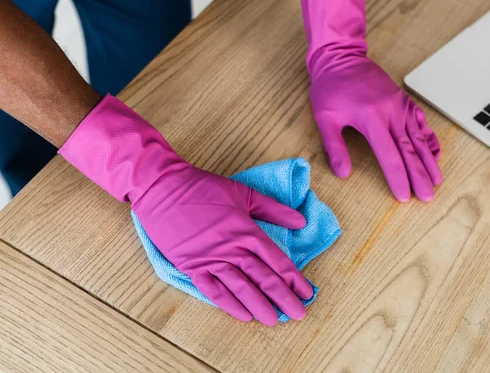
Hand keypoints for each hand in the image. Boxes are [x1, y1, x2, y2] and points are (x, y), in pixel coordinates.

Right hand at [134, 165, 313, 325]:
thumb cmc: (205, 188)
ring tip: (275, 321)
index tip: (307, 292)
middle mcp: (232, 249)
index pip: (277, 261)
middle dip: (283, 298)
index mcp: (247, 230)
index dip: (294, 279)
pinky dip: (229, 305)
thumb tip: (301, 220)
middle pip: (263, 279)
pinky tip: (243, 316)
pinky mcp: (192, 267)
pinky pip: (213, 291)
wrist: (163, 189)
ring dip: (259, 306)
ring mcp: (211, 260)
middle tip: (299, 314)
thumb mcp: (244, 193)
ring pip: (241, 289)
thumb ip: (274, 209)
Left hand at [300, 0, 441, 201]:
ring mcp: (400, 105)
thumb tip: (342, 174)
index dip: (398, 178)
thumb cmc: (331, 87)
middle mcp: (391, 113)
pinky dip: (429, 138)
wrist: (341, 57)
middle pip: (409, 150)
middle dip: (419, 176)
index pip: (389, 156)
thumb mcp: (325, 118)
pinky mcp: (404, 100)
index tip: (404, 197)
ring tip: (437, 180)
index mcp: (371, 119)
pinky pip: (420, 122)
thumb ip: (334, 147)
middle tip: (427, 197)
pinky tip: (435, 153)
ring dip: (429, 161)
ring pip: (419, 138)